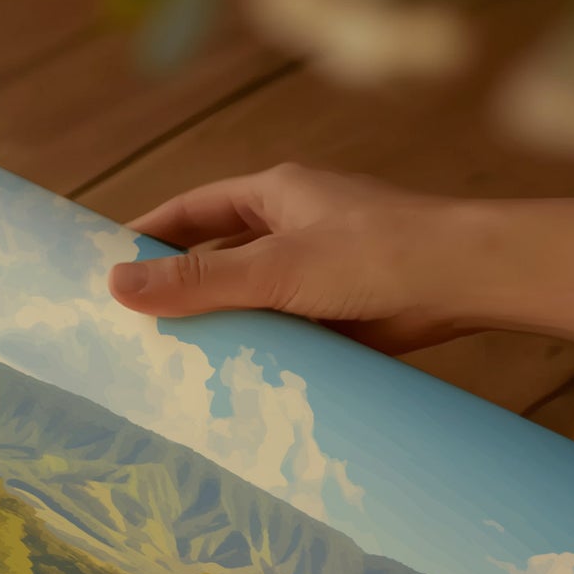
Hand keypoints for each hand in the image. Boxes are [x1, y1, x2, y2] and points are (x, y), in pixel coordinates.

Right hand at [108, 163, 475, 352]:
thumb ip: (197, 280)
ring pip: (247, 296)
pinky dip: (254, 349)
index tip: (105, 265)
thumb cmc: (376, 254)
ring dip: (216, 323)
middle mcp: (294, 227)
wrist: (467, 282)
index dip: (148, 234)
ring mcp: (316, 270)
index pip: (193, 210)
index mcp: (277, 194)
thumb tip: (113, 286)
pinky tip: (227, 379)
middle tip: (127, 323)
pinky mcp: (337, 311)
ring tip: (166, 361)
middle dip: (177, 286)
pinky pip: (279, 329)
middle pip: (217, 254)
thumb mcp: (274, 267)